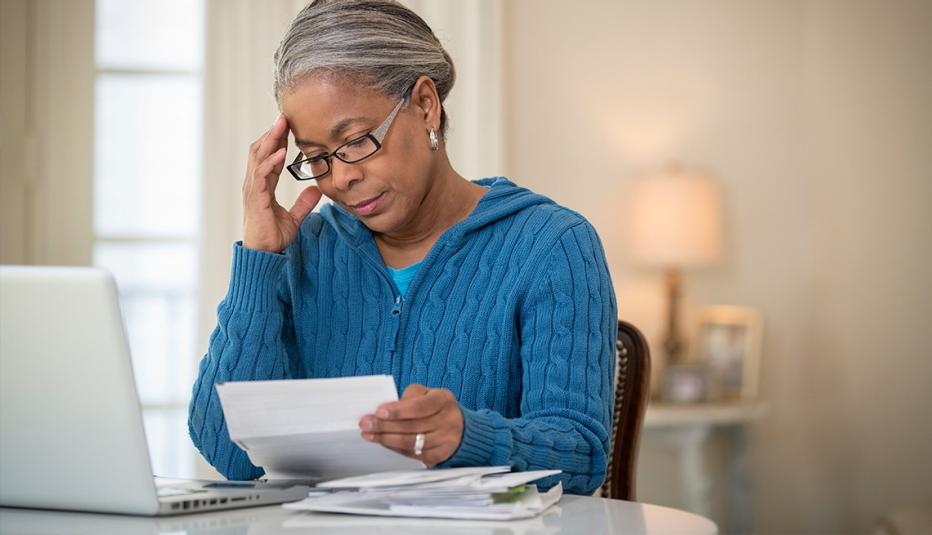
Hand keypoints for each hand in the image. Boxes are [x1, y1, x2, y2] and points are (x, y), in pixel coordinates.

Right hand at [242, 114, 322, 252]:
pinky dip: (271, 161)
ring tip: (281, 124)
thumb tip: (316, 190)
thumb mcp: (294, 217)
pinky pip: (262, 175)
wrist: (264, 255)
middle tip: (284, 116)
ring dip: (270, 139)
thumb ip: (303, 203)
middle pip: (260, 150)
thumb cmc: (272, 237)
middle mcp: (255, 184)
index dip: (277, 140)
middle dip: (272, 132)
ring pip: (259, 157)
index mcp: (263, 186)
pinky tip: (281, 151)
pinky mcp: (256, 199)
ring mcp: (253, 190)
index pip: (269, 156)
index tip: (288, 125)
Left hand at [358, 384, 463, 466]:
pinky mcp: (439, 455)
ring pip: (411, 443)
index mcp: (443, 400)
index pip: (419, 407)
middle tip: (366, 423)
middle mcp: (447, 420)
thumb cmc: (436, 407)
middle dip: (385, 425)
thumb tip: (386, 410)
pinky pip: (413, 455)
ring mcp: (445, 440)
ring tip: (369, 434)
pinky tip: (383, 443)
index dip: (398, 410)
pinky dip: (395, 449)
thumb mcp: (427, 393)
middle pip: (412, 426)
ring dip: (386, 439)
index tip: (379, 411)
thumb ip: (409, 397)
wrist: (459, 428)